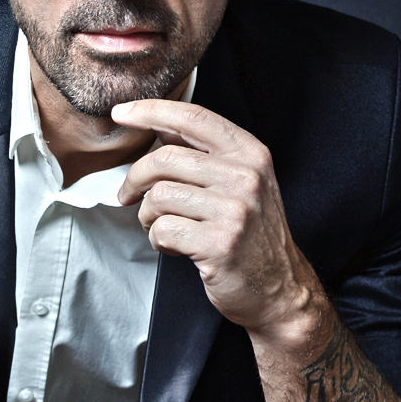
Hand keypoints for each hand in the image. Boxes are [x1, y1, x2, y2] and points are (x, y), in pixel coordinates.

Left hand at [112, 98, 320, 340]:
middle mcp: (246, 177)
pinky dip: (158, 241)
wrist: (279, 290)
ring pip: (158, 197)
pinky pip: (162, 230)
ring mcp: (235, 210)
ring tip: (161, 228)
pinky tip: (174, 247)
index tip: (121, 113)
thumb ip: (205, 154)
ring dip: (147, 216)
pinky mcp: (220, 243)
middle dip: (135, 179)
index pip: (192, 118)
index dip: (151, 111)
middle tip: (127, 196)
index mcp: (250, 154)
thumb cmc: (251, 236)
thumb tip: (158, 127)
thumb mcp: (240, 184)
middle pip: (164, 159)